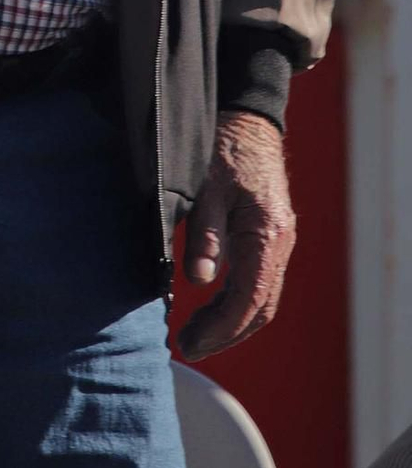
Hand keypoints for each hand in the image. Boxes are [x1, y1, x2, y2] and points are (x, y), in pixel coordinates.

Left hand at [177, 111, 295, 360]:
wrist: (248, 121)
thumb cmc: (224, 149)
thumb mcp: (206, 187)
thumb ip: (204, 233)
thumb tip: (198, 280)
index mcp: (267, 233)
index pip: (250, 298)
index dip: (222, 328)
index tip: (192, 343)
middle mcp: (279, 243)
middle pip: (260, 307)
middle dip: (226, 333)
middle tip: (189, 346)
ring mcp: (278, 241)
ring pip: (261, 297)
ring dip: (231, 321)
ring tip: (193, 334)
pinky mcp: (268, 237)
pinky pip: (257, 280)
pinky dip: (235, 301)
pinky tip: (209, 306)